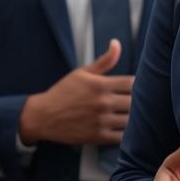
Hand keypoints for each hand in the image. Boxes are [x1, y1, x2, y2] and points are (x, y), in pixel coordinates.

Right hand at [18, 40, 133, 145]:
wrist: (43, 116)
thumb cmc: (63, 93)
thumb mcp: (82, 73)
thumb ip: (104, 61)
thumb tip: (116, 43)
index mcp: (100, 84)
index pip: (132, 83)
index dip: (135, 85)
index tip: (131, 88)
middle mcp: (102, 102)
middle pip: (134, 102)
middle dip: (135, 101)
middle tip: (131, 102)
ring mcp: (101, 121)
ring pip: (131, 120)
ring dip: (132, 118)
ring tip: (126, 114)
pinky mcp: (98, 136)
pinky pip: (122, 136)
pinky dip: (125, 133)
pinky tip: (120, 127)